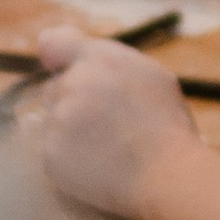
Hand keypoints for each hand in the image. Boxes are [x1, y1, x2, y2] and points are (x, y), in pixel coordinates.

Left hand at [29, 26, 196, 219]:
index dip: (56, 57)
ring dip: (70, 129)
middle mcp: (74, 84)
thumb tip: (73, 58)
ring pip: (52, 119)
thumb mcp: (150, 76)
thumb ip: (109, 61)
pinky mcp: (51, 153)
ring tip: (106, 146)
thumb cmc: (166, 126)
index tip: (59, 67)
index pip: (53, 43)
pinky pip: (52, 149)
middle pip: (55, 88)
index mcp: (100, 59)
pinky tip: (97, 163)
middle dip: (73, 100)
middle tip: (106, 122)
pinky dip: (68, 157)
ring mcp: (59, 120)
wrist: (168, 176)